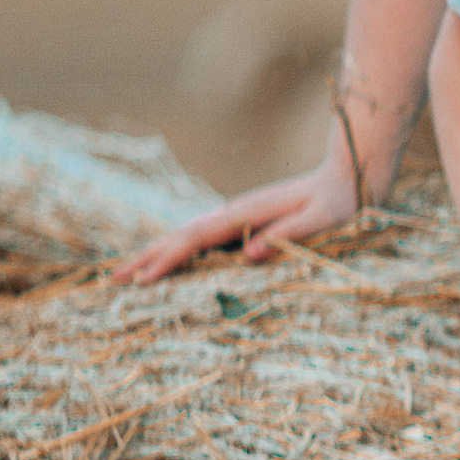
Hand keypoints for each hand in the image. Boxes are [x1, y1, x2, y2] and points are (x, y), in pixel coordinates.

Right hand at [114, 148, 360, 282]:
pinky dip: (179, 253)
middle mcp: (234, 214)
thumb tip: (248, 255)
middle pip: (180, 236)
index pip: (195, 239)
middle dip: (147, 258)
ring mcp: (236, 218)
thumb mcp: (321, 221)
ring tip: (129, 275)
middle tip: (112, 280)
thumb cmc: (339, 203)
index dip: (167, 261)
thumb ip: (287, 235)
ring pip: (187, 237)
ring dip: (157, 255)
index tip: (142, 280)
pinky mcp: (244, 224)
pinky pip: (202, 241)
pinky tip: (169, 264)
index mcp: (246, 214)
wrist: (347, 178)